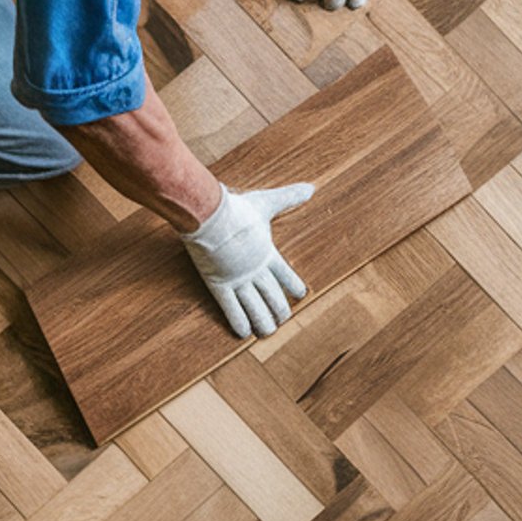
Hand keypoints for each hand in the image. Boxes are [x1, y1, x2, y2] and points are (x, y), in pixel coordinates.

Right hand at [181, 181, 313, 336]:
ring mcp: (238, 280)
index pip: (286, 274)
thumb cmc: (238, 209)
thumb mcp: (266, 202)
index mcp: (268, 253)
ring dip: (263, 321)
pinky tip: (244, 333)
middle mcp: (255, 270)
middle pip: (272, 296)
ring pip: (254, 307)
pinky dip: (238, 321)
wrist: (210, 216)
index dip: (294, 286)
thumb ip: (289, 197)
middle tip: (283, 321)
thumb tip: (311, 187)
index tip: (301, 295)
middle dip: (279, 310)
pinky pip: (230, 309)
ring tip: (267, 333)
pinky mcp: (219, 285)